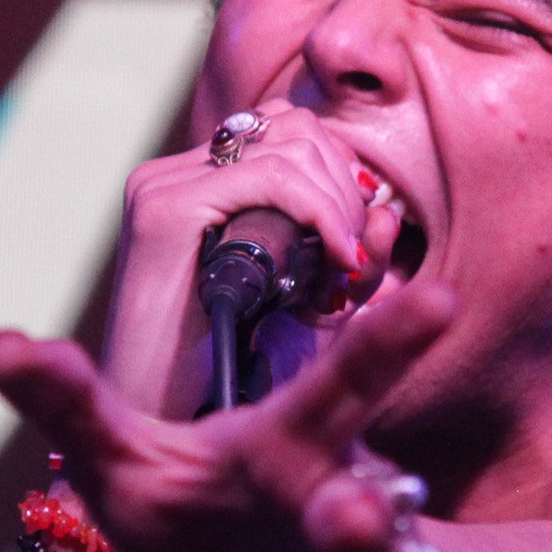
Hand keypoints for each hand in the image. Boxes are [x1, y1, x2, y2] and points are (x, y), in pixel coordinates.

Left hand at [0, 280, 464, 551]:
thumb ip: (72, 405)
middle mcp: (348, 508)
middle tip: (355, 510)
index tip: (440, 299)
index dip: (388, 340)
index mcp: (294, 447)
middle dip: (366, 507)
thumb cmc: (211, 514)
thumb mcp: (132, 462)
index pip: (341, 385)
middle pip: (368, 497)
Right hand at [104, 102, 405, 417]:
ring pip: (291, 144)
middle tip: (352, 258)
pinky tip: (334, 258)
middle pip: (296, 126)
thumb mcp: (307, 306)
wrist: (166, 425)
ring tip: (340, 266)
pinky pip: (271, 177)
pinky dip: (320, 211)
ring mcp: (164, 187)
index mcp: (199, 187)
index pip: (290, 131)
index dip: (342, 175)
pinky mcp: (166, 209)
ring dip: (338, 203)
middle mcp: (176, 176)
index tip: (356, 240)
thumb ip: (348, 257)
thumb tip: (386, 212)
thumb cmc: (232, 377)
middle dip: (345, 187)